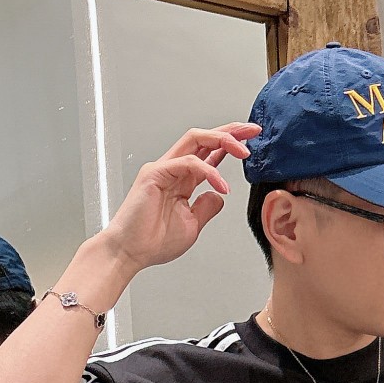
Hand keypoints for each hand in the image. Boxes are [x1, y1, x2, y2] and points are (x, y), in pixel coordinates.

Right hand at [100, 123, 260, 273]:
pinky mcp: (155, 174)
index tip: (251, 141)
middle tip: (252, 130)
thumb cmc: (153, 241)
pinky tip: (223, 186)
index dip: (230, 144)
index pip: (209, 152)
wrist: (130, 252)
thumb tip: (219, 195)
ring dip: (222, 140)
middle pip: (204, 138)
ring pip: (195, 140)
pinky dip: (209, 171)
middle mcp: (173, 169)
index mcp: (182, 179)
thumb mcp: (193, 223)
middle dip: (230, 131)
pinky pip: (188, 163)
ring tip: (244, 151)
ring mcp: (163, 168)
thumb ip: (206, 206)